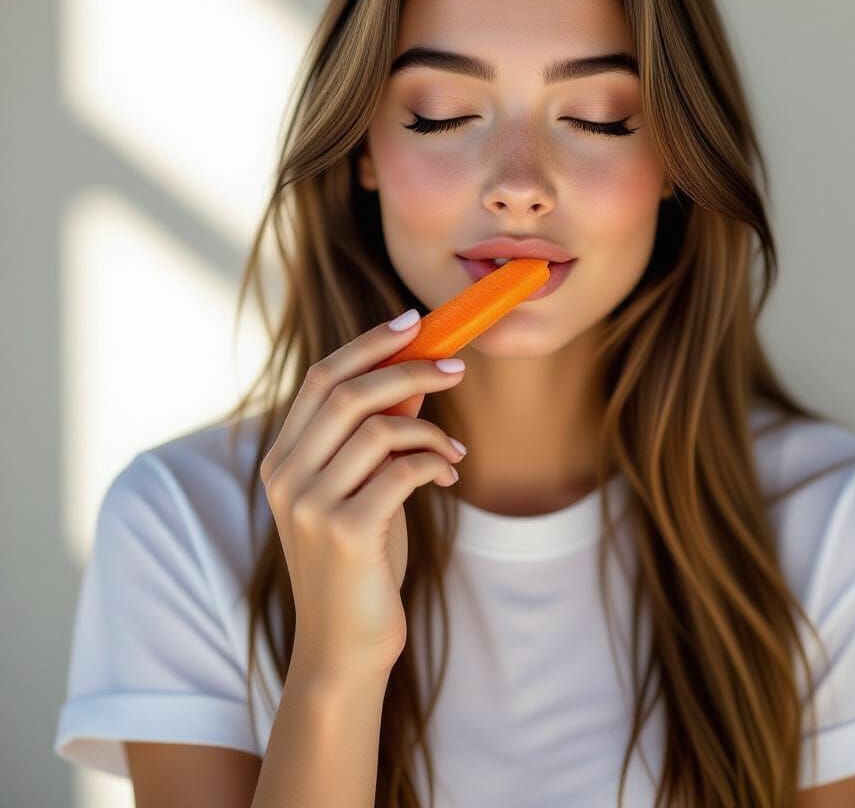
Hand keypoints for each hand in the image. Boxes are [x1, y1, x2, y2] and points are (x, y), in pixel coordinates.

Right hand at [259, 314, 466, 680]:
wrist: (344, 646)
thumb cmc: (359, 562)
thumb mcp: (364, 489)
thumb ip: (380, 433)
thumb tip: (418, 373)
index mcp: (282, 460)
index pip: (322, 378)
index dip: (368, 344)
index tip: (413, 323)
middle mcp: (286, 476)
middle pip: (346, 392)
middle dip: (407, 368)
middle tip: (456, 365)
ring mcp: (309, 505)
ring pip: (378, 428)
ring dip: (429, 428)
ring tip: (453, 448)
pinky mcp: (345, 532)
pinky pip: (401, 470)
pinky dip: (434, 460)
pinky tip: (448, 473)